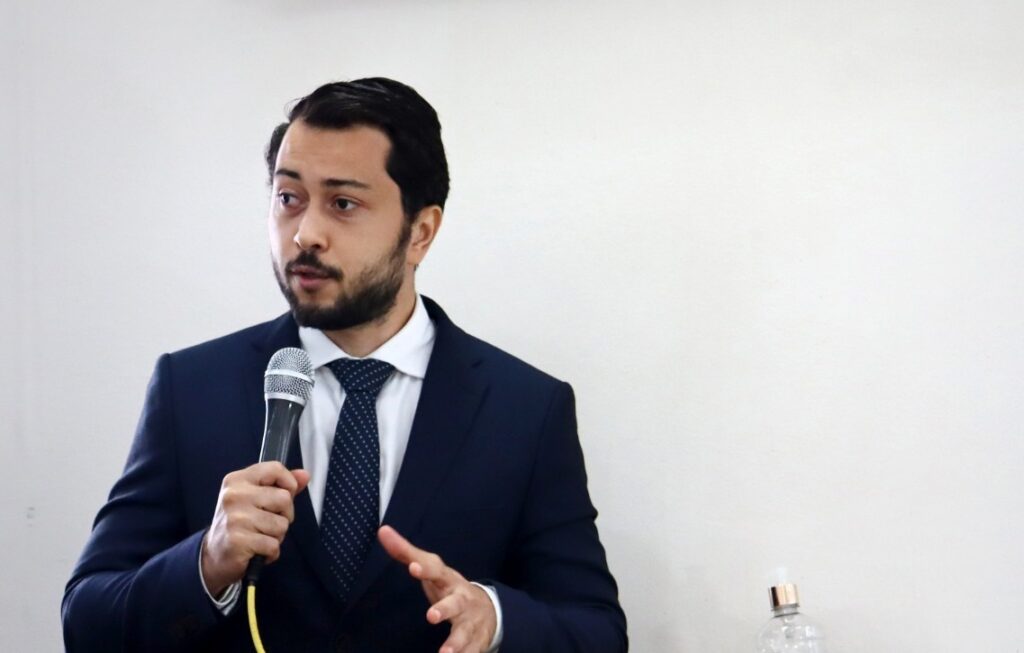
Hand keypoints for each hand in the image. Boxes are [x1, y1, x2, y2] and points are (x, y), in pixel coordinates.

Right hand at [201, 462, 309, 595]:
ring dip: (276, 536)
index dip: (289, 483)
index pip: (275, 469)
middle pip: (284, 498)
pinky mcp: (238, 540)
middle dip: (284, 515)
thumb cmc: (239, 524)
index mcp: (237, 480)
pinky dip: (270, 552)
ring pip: (281, 524)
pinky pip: (273, 545)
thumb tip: (304, 475)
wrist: (214, 555)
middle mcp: (234, 495)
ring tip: (259, 537)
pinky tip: (257, 550)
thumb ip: (281, 486)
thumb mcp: (256, 498)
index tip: (284, 495)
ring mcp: (235, 518)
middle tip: (267, 523)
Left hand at [378, 525, 495, 652]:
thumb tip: (382, 530)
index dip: (425, 568)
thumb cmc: (449, 587)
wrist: (488, 609)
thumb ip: (405, 552)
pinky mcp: (475, 642)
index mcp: (448, 580)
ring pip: (464, 633)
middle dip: (445, 609)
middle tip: (432, 616)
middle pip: (455, 603)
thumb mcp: (431, 569)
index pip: (435, 571)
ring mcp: (470, 622)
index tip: (412, 567)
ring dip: (455, 644)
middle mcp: (461, 600)